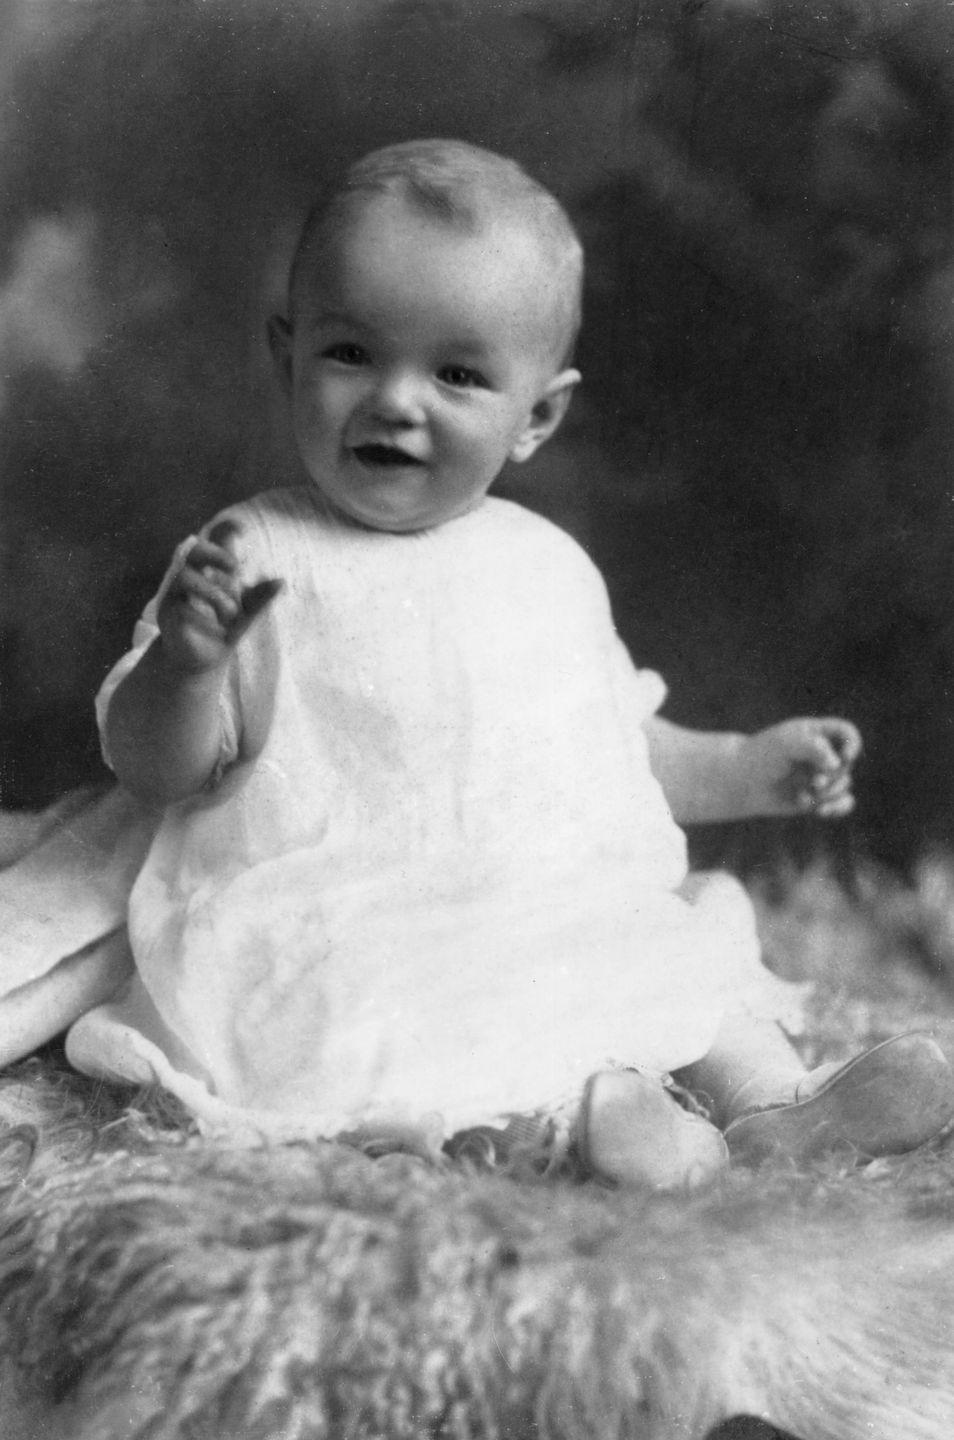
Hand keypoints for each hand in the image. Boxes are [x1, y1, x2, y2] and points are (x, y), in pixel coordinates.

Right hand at [157, 519, 281, 673]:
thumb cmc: (223, 630)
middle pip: (192, 550)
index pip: (212, 542)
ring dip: (211, 592)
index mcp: (206, 572)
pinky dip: (202, 617)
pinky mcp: (167, 615)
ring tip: (230, 611)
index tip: (241, 529)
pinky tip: (215, 628)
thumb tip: (281, 581)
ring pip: (184, 577)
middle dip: (214, 554)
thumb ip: (259, 598)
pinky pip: (181, 608)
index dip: (223, 531)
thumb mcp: (247, 614)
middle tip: (236, 567)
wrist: (202, 660)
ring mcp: (174, 595)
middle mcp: (188, 578)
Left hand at [742, 717, 861, 818]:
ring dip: (829, 794)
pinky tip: (821, 812)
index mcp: (816, 733)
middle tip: (814, 783)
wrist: (740, 782)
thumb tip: (837, 764)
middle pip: (846, 764)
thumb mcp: (785, 744)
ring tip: (804, 796)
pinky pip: (842, 803)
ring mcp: (820, 775)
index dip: (853, 744)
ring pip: (844, 785)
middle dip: (833, 776)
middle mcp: (822, 753)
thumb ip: (813, 747)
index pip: (847, 733)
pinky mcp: (817, 796)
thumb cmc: (761, 756)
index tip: (844, 757)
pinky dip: (838, 808)